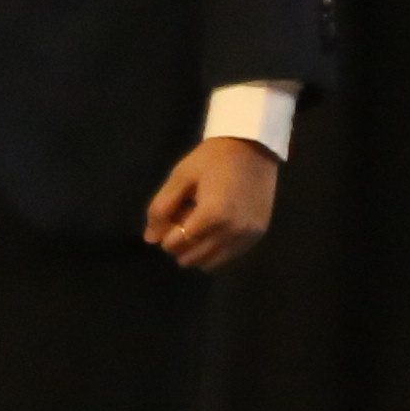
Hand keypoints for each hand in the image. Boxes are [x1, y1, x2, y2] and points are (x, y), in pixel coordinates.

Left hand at [142, 136, 278, 270]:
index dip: (165, 236)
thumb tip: (150, 239)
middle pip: (194, 258)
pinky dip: (216, 251)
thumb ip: (161, 208)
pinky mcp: (258, 234)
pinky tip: (213, 229)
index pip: (177, 244)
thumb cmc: (211, 159)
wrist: (253, 147)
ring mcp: (249, 235)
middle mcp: (233, 231)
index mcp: (212, 215)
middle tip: (183, 221)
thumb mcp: (180, 177)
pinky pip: (230, 257)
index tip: (168, 221)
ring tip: (199, 225)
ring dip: (198, 251)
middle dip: (181, 245)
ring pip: (212, 263)